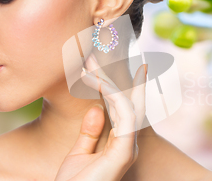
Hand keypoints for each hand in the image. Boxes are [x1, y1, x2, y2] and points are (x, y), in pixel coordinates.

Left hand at [55, 55, 146, 180]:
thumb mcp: (79, 155)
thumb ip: (89, 133)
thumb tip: (96, 109)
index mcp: (120, 144)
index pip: (125, 111)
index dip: (126, 89)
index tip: (128, 68)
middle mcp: (128, 144)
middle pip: (133, 105)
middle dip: (130, 80)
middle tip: (127, 56)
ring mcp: (128, 148)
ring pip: (127, 106)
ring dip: (111, 82)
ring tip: (93, 64)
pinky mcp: (123, 152)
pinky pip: (123, 117)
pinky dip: (114, 98)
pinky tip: (101, 84)